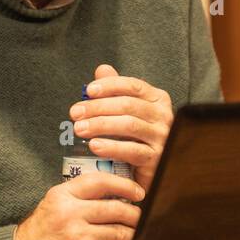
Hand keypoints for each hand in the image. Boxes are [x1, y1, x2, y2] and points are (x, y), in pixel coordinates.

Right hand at [13, 172, 145, 239]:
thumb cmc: (38, 234)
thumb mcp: (52, 205)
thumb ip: (77, 196)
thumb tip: (112, 193)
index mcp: (63, 195)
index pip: (100, 181)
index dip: (125, 185)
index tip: (137, 192)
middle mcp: (71, 213)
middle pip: (116, 208)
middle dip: (134, 214)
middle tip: (141, 217)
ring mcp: (78, 237)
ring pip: (119, 233)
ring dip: (133, 236)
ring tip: (137, 236)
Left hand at [68, 64, 173, 194]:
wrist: (152, 169)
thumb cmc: (137, 137)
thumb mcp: (127, 111)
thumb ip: (116, 90)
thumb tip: (103, 69)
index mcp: (157, 99)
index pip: (132, 85)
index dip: (109, 85)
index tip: (88, 90)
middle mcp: (164, 115)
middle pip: (128, 105)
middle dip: (98, 107)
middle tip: (75, 113)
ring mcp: (163, 137)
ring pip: (129, 125)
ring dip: (100, 125)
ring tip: (80, 129)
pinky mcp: (157, 159)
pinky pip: (132, 151)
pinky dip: (112, 147)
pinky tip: (95, 146)